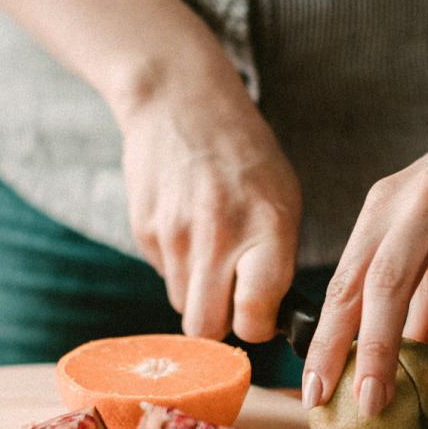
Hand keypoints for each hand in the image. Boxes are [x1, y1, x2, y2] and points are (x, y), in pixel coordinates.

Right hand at [118, 78, 301, 342]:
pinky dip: (178, 264)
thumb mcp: (283, 199)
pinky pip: (164, 275)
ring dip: (199, 292)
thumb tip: (268, 316)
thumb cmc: (244, 155)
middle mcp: (218, 236)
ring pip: (183, 305)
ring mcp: (174, 234)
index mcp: (266, 229)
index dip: (256, 326)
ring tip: (211, 250)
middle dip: (221, 322)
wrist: (180, 100)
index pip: (252, 319)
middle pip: (207, 328)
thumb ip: (277, 259)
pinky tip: (187, 226)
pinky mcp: (143, 230)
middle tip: (232, 295)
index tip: (260, 313)